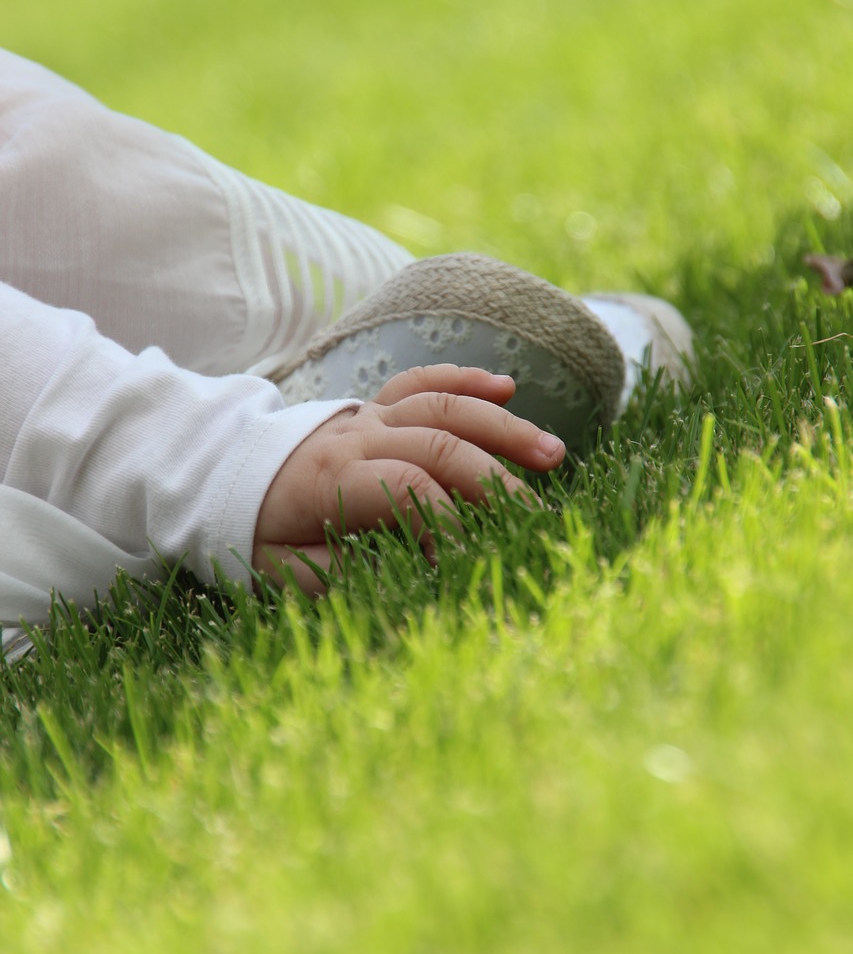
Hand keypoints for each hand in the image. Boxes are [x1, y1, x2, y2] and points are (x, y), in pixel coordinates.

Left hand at [252, 364, 565, 592]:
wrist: (217, 473)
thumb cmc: (250, 528)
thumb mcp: (275, 568)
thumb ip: (331, 573)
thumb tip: (396, 574)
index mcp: (333, 479)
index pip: (409, 490)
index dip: (449, 524)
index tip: (473, 560)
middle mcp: (357, 436)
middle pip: (439, 443)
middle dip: (493, 478)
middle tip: (536, 516)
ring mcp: (368, 415)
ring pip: (443, 405)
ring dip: (500, 427)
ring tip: (552, 454)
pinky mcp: (374, 407)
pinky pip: (421, 382)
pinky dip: (464, 380)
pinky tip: (507, 388)